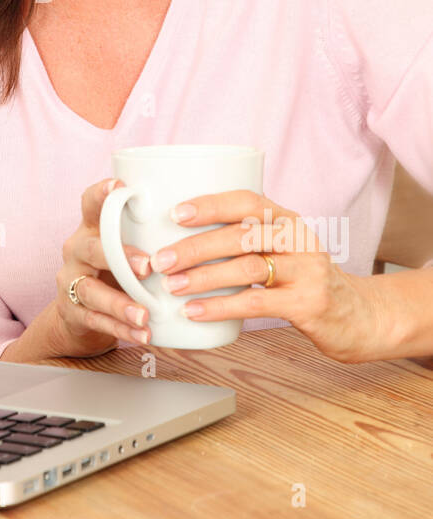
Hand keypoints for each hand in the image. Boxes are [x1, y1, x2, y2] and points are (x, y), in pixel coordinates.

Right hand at [49, 178, 154, 357]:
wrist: (81, 316)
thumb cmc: (117, 273)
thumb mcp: (127, 248)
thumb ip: (152, 236)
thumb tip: (212, 220)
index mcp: (92, 228)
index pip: (91, 203)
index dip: (102, 193)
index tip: (119, 186)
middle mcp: (77, 249)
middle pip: (92, 247)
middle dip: (121, 257)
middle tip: (149, 267)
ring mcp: (71, 280)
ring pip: (90, 289)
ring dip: (120, 303)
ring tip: (145, 315)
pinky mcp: (71, 311)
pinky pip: (94, 319)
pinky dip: (120, 329)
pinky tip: (142, 334)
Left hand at [136, 189, 385, 363]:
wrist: (358, 317)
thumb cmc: (303, 282)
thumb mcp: (280, 252)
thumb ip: (244, 242)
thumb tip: (177, 240)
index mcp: (286, 220)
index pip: (246, 201)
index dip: (210, 204)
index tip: (175, 213)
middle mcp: (298, 239)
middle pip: (241, 235)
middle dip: (195, 246)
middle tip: (160, 260)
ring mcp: (307, 270)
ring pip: (247, 267)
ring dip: (203, 277)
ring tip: (171, 285)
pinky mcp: (309, 303)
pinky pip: (257, 302)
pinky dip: (221, 306)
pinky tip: (195, 311)